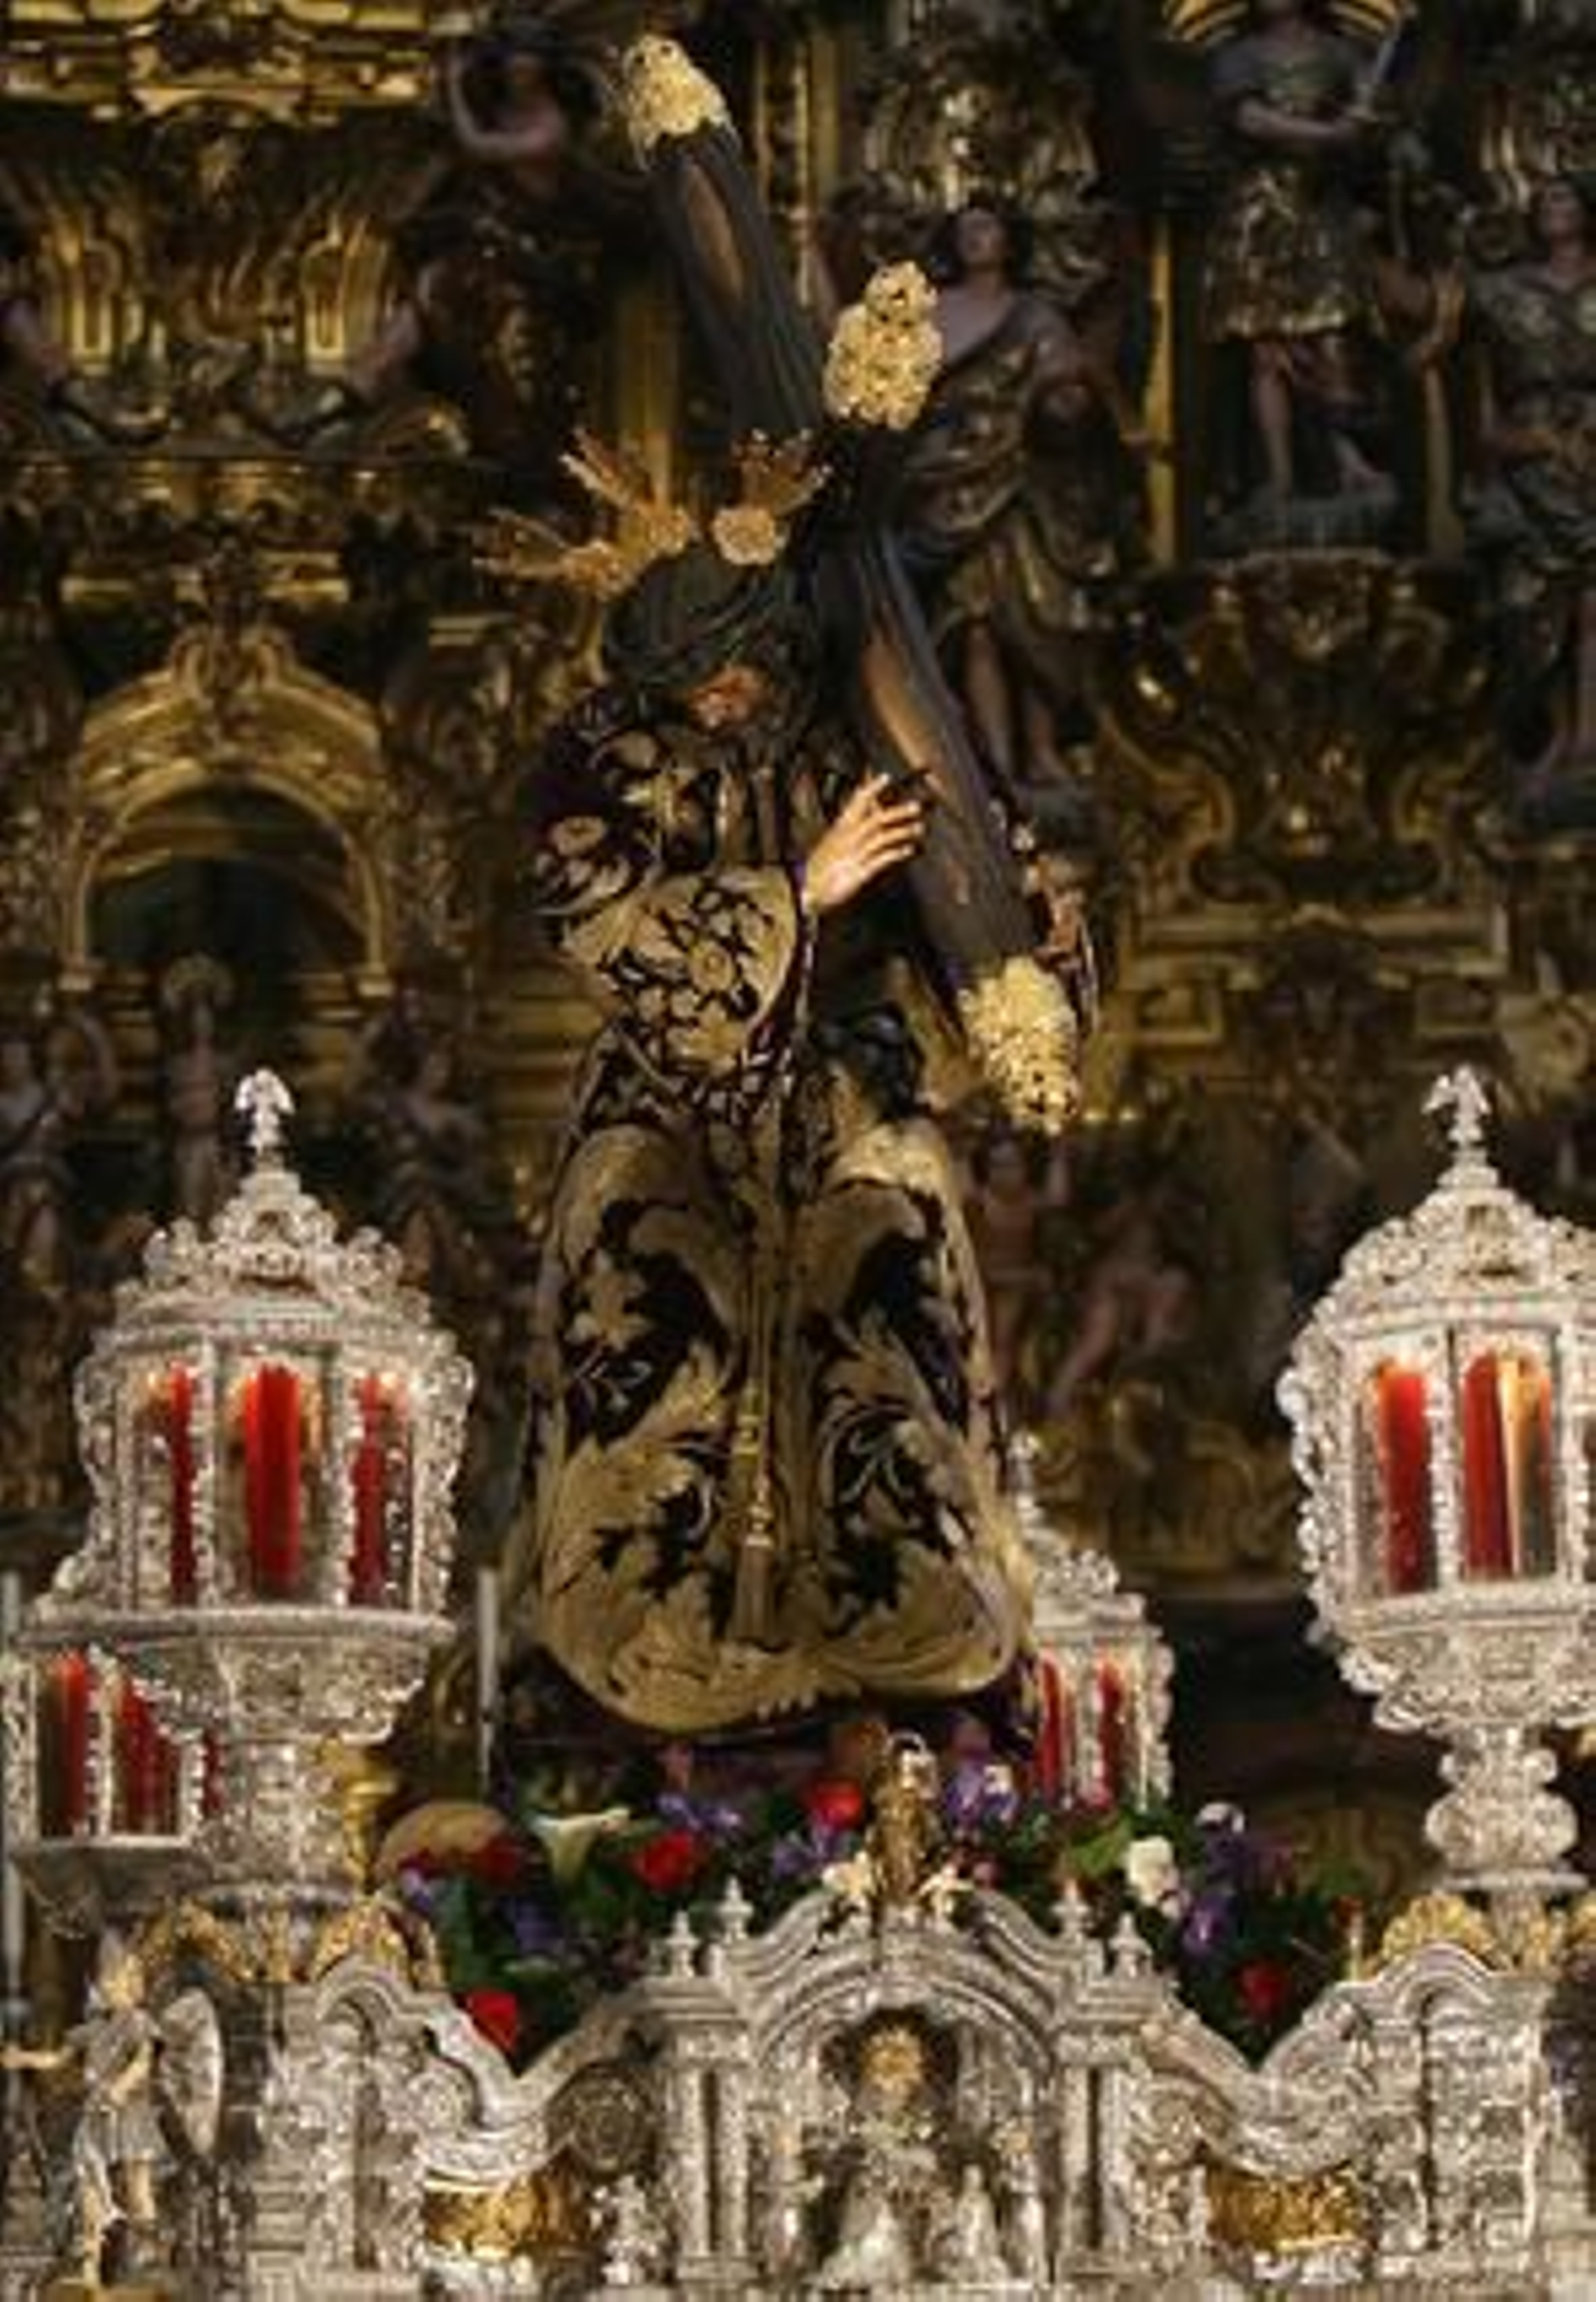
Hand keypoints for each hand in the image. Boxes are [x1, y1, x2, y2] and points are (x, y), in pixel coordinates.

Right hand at [802, 775, 924, 915]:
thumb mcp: (834, 839)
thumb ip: (850, 822)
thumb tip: (865, 803)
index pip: (856, 803)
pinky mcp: (860, 873)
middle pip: (875, 820)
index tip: (885, 777)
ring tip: (918, 828)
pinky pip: (880, 860)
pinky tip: (908, 850)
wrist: (807, 889)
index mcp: (841, 828)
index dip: (870, 789)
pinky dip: (896, 854)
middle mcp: (848, 839)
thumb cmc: (823, 864)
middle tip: (916, 806)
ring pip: (880, 838)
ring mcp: (854, 855)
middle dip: (897, 812)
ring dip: (901, 832)